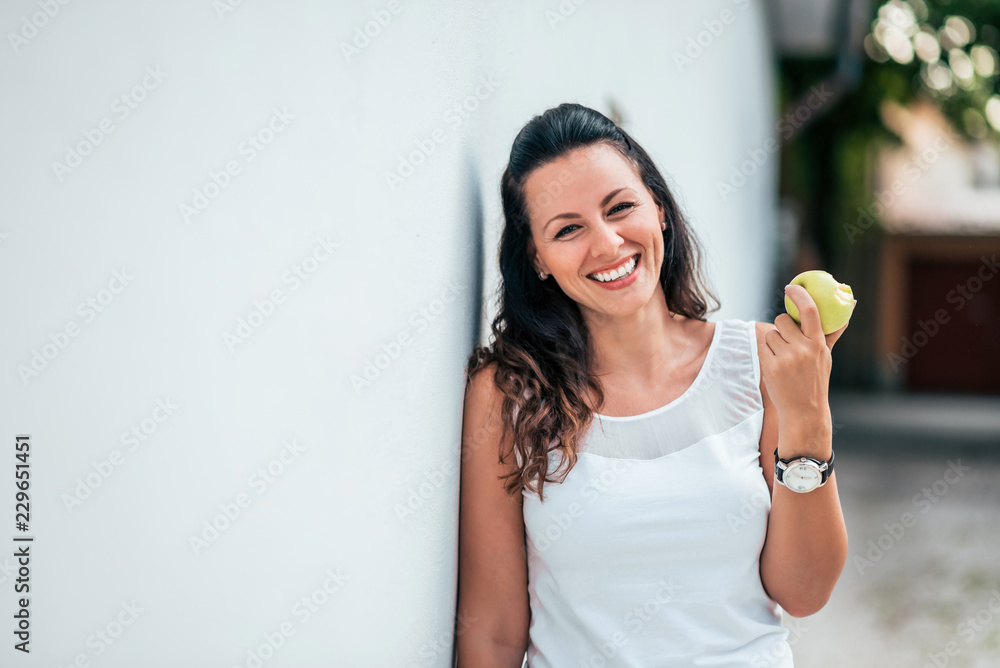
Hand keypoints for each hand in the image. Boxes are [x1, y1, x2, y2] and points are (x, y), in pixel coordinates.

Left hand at [759, 284, 856, 424]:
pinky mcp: (771, 367)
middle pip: (782, 320)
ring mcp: (787, 358)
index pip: (810, 310)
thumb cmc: (815, 379)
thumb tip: (852, 304)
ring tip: (784, 358)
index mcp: (819, 344)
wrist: (804, 410)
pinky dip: (766, 354)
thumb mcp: (826, 355)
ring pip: (770, 334)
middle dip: (782, 327)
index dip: (799, 295)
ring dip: (774, 342)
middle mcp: (804, 349)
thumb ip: (832, 331)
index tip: (791, 287)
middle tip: (787, 340)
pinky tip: (776, 366)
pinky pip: (762, 347)